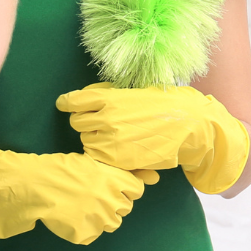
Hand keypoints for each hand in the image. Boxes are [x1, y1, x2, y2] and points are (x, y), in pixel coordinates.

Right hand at [0, 147, 158, 244]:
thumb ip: (112, 170)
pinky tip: (68, 217)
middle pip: (124, 207)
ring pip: (111, 223)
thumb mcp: (86, 163)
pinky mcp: (85, 234)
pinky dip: (82, 229)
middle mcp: (110, 199)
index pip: (137, 188)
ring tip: (78, 206)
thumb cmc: (56, 168)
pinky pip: (90, 235)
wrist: (30, 186)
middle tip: (90, 196)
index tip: (117, 186)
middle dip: (112, 202)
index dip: (128, 187)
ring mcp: (98, 219)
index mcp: (111, 178)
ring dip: (99, 217)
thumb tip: (149, 176)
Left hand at [56, 83, 250, 194]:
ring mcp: (110, 140)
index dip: (66, 102)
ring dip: (93, 137)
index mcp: (110, 98)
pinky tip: (115, 147)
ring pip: (86, 139)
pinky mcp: (117, 159)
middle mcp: (106, 118)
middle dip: (84, 120)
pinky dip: (101, 152)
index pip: (74, 101)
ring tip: (111, 135)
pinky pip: (96, 155)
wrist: (187, 127)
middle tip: (96, 121)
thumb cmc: (163, 106)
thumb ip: (110, 95)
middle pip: (77, 121)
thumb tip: (89, 96)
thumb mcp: (135, 92)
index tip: (63, 104)